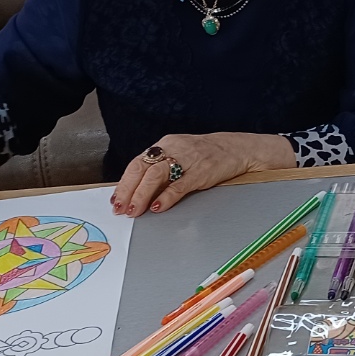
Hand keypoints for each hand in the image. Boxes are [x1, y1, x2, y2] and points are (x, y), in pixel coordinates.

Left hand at [112, 132, 295, 215]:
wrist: (237, 149)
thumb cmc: (206, 155)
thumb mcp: (180, 156)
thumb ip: (161, 170)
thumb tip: (138, 191)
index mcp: (166, 144)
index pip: (137, 163)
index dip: (124, 183)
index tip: (116, 200)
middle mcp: (174, 149)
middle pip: (142, 169)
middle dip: (128, 191)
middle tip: (121, 209)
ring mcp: (188, 160)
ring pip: (156, 176)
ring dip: (142, 195)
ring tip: (135, 211)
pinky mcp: (201, 171)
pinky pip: (180, 185)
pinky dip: (167, 197)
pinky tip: (158, 207)